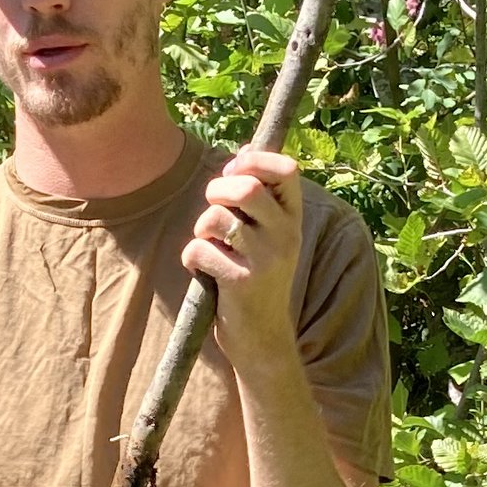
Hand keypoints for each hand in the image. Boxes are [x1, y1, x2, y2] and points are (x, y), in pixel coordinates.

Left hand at [185, 146, 302, 367]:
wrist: (264, 337)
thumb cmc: (260, 278)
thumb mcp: (271, 235)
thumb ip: (260, 195)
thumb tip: (246, 149)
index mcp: (294, 219)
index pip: (286, 170)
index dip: (254, 161)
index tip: (235, 170)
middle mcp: (286, 236)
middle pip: (246, 188)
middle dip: (217, 190)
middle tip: (213, 208)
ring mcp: (265, 260)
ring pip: (215, 218)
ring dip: (201, 227)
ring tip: (210, 244)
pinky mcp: (240, 282)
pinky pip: (199, 250)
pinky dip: (192, 258)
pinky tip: (205, 271)